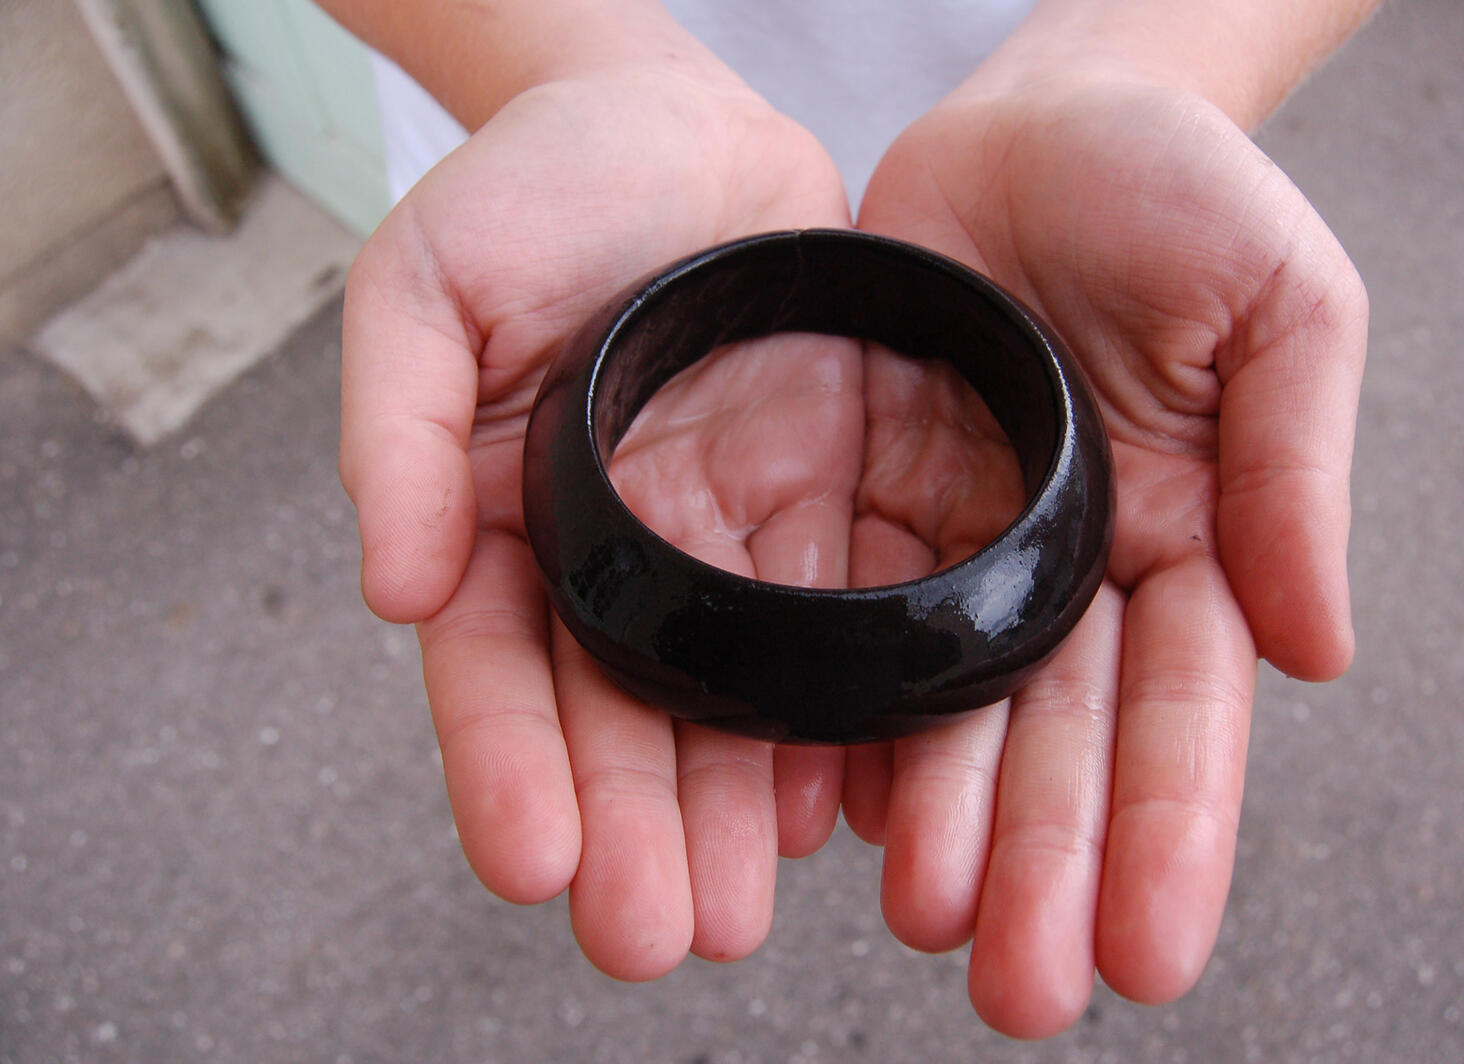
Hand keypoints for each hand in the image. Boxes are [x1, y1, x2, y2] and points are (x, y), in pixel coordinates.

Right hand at [338, 61, 859, 976]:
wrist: (677, 122)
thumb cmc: (533, 186)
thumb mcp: (425, 282)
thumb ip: (398, 431)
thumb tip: (394, 590)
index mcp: (511, 519)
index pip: (504, 671)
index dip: (512, 770)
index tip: (533, 863)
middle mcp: (625, 552)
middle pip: (625, 716)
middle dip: (637, 830)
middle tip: (658, 934)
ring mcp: (731, 536)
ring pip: (736, 696)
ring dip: (739, 808)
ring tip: (749, 904)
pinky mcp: (829, 501)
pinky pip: (840, 621)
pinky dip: (841, 713)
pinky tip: (845, 794)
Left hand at [849, 71, 1366, 1035]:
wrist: (1035, 122)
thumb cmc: (1177, 188)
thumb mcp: (1281, 300)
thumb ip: (1294, 469)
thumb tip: (1321, 649)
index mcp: (1186, 540)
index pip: (1181, 712)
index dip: (1169, 831)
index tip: (1153, 953)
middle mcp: (1069, 571)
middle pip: (1056, 741)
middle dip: (1044, 865)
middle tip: (1019, 987)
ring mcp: (962, 547)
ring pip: (946, 707)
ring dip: (936, 819)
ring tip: (921, 917)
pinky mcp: (866, 506)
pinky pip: (843, 622)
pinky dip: (834, 714)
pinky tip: (822, 805)